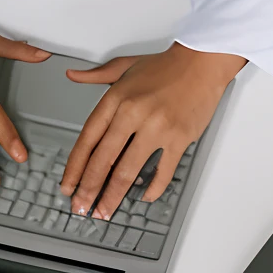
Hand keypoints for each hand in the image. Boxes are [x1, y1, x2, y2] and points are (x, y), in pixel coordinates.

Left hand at [60, 44, 244, 217]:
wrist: (203, 62)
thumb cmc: (167, 65)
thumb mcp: (125, 66)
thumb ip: (96, 75)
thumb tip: (73, 75)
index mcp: (116, 100)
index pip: (87, 140)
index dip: (75, 168)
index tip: (68, 186)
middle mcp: (133, 115)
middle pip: (104, 161)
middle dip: (89, 189)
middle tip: (81, 207)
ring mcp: (157, 128)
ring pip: (129, 170)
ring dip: (114, 195)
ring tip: (105, 210)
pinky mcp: (179, 138)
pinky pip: (163, 170)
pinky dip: (153, 188)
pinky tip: (144, 197)